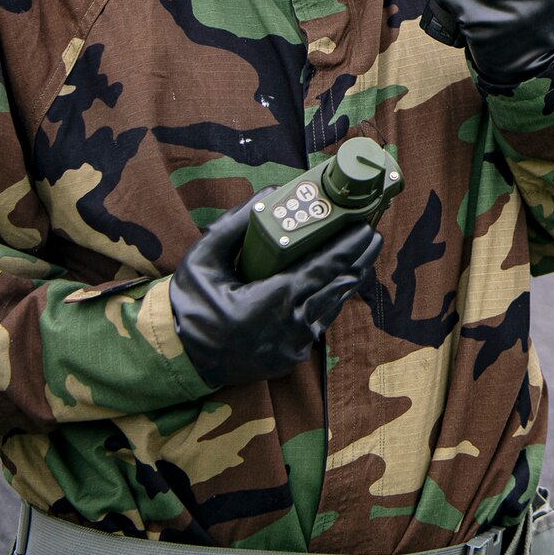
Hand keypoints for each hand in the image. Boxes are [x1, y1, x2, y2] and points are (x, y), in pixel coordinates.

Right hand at [168, 197, 383, 388]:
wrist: (181, 360)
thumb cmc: (191, 306)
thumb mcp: (202, 260)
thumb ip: (234, 225)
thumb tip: (268, 195)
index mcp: (272, 299)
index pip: (324, 268)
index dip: (349, 248)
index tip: (365, 226)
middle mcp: (290, 325)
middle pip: (338, 285)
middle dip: (359, 258)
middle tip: (372, 234)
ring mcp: (294, 345)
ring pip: (333, 306)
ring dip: (349, 278)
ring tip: (362, 253)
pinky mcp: (292, 357)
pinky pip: (321, 323)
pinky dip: (331, 300)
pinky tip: (338, 283)